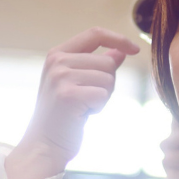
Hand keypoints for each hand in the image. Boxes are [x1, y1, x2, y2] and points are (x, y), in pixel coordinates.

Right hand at [19, 27, 139, 168]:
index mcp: (58, 54)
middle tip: (88, 99)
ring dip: (103, 96)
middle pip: (108, 62)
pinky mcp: (68, 95)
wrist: (44, 145)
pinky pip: (103, 94)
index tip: (134, 49)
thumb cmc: (64, 115)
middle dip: (108, 83)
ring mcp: (60, 77)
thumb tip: (120, 51)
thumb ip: (97, 65)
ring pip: (108, 78)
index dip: (119, 39)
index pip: (95, 34)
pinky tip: (82, 115)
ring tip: (83, 107)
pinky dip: (99, 107)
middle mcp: (57, 61)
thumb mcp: (77, 83)